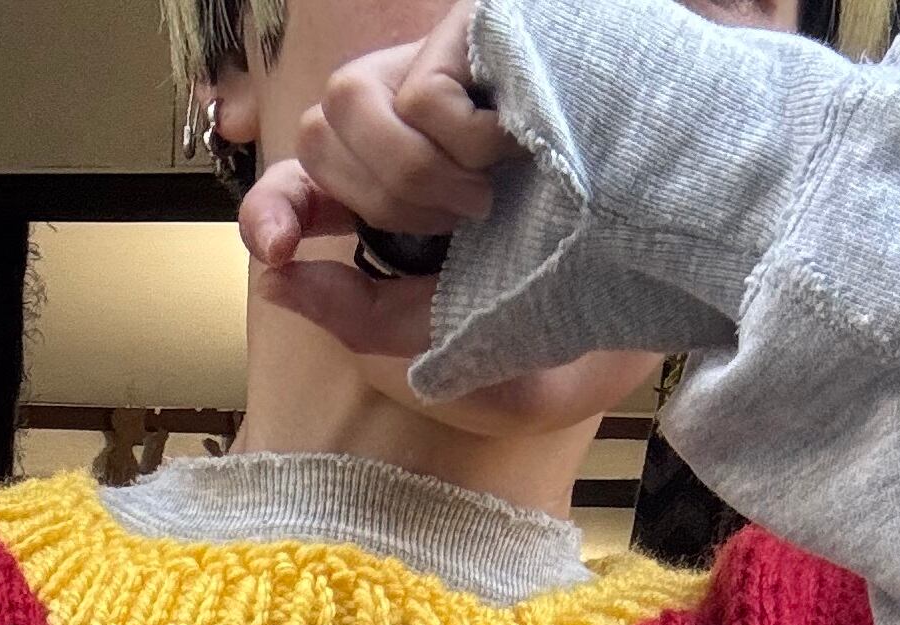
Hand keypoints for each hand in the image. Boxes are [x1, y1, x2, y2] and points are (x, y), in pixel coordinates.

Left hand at [239, 3, 517, 363]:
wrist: (629, 237)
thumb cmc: (541, 272)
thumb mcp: (436, 319)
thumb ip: (353, 314)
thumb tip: (272, 282)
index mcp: (378, 183)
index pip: (291, 183)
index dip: (270, 211)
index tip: (278, 251)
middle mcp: (393, 116)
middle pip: (315, 137)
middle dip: (378, 203)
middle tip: (459, 226)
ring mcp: (428, 65)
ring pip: (346, 103)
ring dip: (412, 175)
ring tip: (483, 194)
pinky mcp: (466, 30)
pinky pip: (419, 95)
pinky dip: (465, 146)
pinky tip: (514, 146)